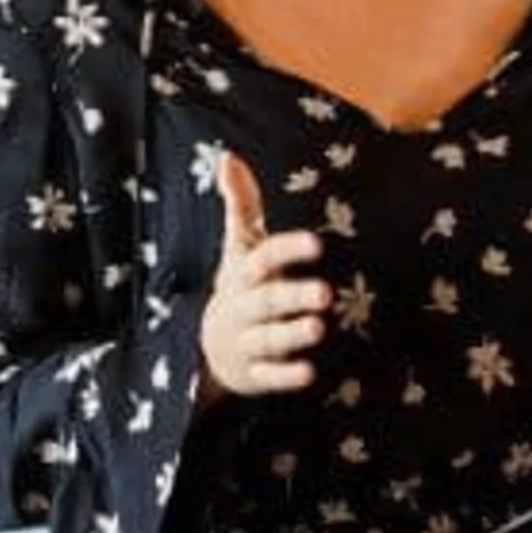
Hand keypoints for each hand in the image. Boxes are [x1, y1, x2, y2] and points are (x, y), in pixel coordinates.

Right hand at [198, 153, 331, 401]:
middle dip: (292, 296)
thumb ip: (240, 206)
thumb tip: (228, 155)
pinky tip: (309, 373)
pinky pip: (267, 376)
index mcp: (243, 275)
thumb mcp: (238, 249)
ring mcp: (245, 342)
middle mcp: (242, 307)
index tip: (316, 244)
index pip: (263, 258)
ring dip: (291, 334)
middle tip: (324, 292)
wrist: (207, 349)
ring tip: (318, 328)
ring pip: (267, 338)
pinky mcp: (252, 374)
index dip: (288, 251)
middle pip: (266, 300)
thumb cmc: (239, 288)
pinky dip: (285, 376)